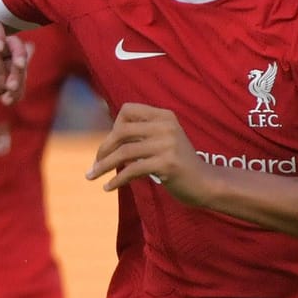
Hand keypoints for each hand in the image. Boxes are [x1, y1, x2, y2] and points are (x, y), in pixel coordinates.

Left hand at [85, 102, 211, 199]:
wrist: (205, 182)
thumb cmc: (177, 163)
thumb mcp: (162, 140)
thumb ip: (141, 134)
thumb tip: (106, 140)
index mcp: (164, 116)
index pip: (127, 110)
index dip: (114, 126)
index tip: (110, 144)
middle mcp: (166, 126)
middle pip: (122, 131)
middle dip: (104, 148)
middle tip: (95, 163)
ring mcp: (168, 145)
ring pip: (124, 153)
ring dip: (103, 166)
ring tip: (92, 176)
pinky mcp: (167, 164)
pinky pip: (132, 170)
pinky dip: (117, 180)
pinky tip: (108, 187)